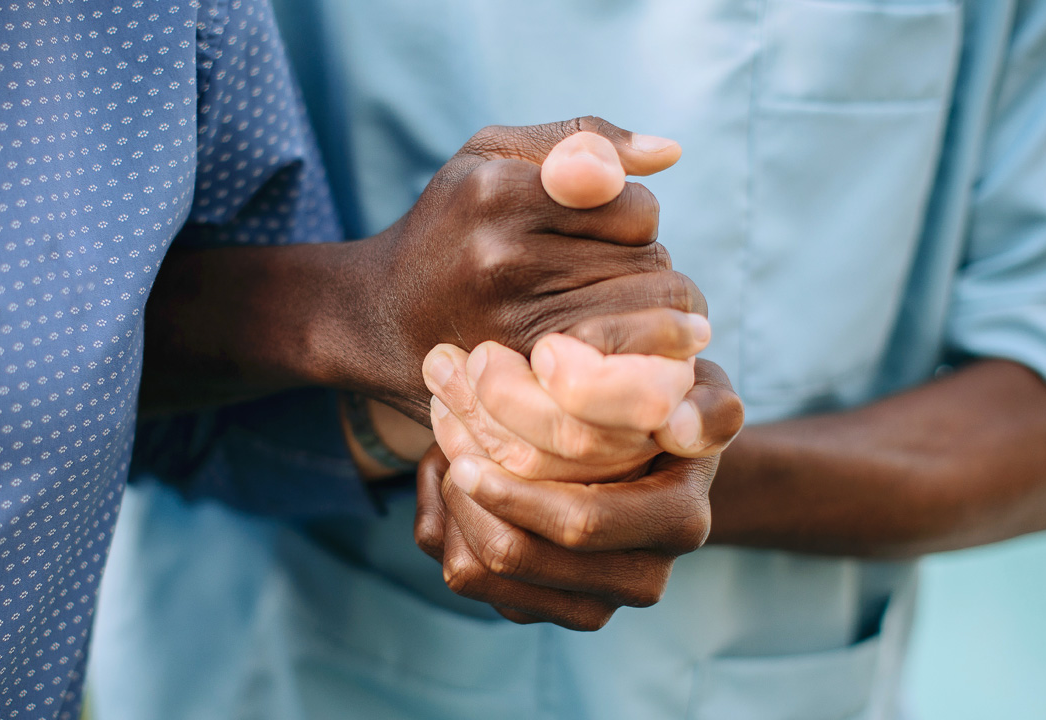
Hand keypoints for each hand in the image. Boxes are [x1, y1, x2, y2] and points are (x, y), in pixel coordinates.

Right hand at [361, 117, 702, 415]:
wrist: (375, 321)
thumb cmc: (449, 226)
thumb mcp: (493, 155)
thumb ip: (581, 138)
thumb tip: (671, 151)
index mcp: (498, 192)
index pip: (637, 208)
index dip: (632, 218)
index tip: (604, 229)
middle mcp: (502, 259)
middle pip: (650, 266)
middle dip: (645, 270)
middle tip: (606, 276)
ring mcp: (512, 327)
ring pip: (647, 319)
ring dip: (647, 317)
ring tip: (608, 309)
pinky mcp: (524, 383)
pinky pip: (627, 367)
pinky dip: (636, 359)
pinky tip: (615, 349)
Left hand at [415, 311, 743, 629]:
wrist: (651, 458)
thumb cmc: (664, 408)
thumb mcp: (699, 392)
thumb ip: (707, 405)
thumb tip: (685, 429)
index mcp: (678, 522)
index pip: (581, 523)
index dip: (513, 491)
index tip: (464, 450)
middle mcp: (640, 578)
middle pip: (517, 556)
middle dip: (466, 497)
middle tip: (443, 441)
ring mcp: (591, 603)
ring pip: (480, 576)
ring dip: (450, 511)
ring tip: (448, 455)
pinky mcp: (544, 610)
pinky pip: (468, 580)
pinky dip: (444, 527)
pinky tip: (451, 481)